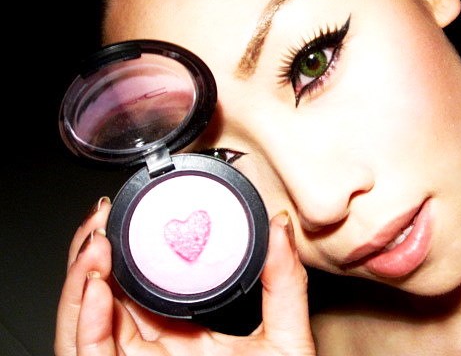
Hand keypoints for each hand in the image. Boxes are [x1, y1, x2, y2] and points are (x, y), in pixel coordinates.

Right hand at [54, 197, 314, 354]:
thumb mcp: (284, 336)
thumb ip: (283, 282)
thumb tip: (279, 226)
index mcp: (183, 332)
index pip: (144, 284)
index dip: (132, 247)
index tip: (135, 213)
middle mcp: (152, 349)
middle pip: (106, 296)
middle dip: (96, 252)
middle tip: (103, 216)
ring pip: (86, 320)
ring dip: (82, 277)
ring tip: (97, 241)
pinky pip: (88, 354)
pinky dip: (84, 320)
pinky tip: (96, 286)